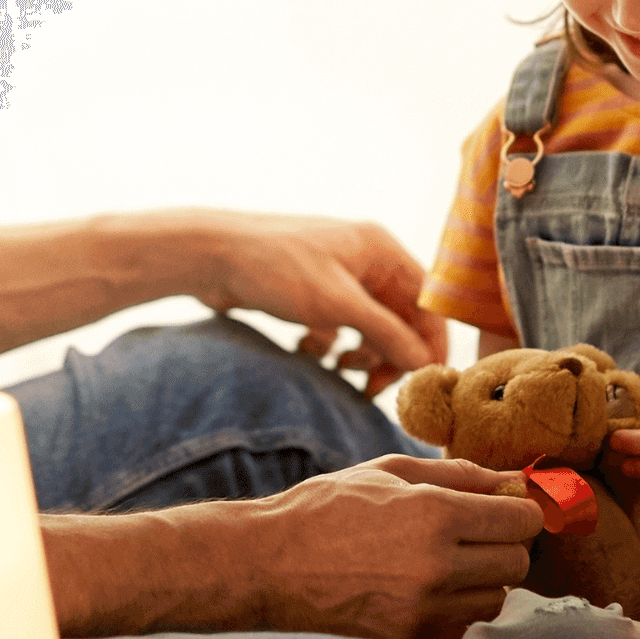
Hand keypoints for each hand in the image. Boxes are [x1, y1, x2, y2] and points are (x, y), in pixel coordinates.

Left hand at [182, 211, 448, 395]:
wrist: (210, 256)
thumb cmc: (276, 268)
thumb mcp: (337, 304)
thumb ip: (386, 333)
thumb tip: (424, 363)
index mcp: (380, 250)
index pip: (426, 301)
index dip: (429, 342)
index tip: (424, 381)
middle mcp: (364, 260)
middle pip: (398, 319)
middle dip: (388, 355)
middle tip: (371, 388)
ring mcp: (337, 277)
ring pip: (367, 328)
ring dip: (359, 354)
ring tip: (338, 368)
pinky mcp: (312, 295)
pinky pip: (337, 328)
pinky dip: (328, 346)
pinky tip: (306, 348)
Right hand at [247, 454, 542, 638]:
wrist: (265, 568)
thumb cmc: (324, 511)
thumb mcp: (387, 473)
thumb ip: (456, 475)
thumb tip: (512, 479)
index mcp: (433, 515)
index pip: (521, 520)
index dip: (519, 510)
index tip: (505, 508)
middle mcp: (436, 568)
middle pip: (516, 563)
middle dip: (504, 545)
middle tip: (474, 534)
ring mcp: (423, 613)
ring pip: (494, 600)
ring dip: (482, 582)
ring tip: (442, 564)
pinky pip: (460, 627)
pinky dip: (453, 610)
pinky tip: (421, 591)